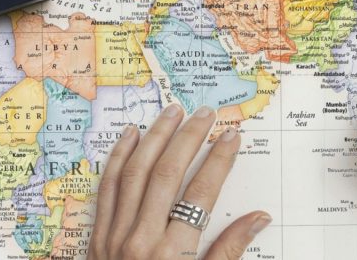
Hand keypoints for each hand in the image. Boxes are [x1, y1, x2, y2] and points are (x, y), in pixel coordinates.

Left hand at [88, 104, 271, 259]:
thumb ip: (227, 252)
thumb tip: (258, 218)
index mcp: (173, 255)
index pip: (201, 194)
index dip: (218, 161)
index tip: (231, 137)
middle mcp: (142, 239)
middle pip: (167, 174)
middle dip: (188, 139)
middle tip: (205, 113)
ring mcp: (115, 234)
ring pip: (135, 172)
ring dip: (155, 137)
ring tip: (172, 112)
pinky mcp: (97, 235)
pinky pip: (107, 186)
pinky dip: (119, 157)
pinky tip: (130, 135)